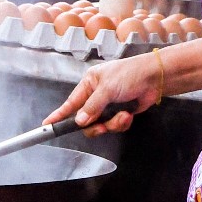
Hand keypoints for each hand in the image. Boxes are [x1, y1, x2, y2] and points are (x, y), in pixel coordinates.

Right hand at [45, 52, 164, 135]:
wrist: (155, 79)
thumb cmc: (130, 74)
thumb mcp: (107, 89)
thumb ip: (92, 106)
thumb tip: (79, 121)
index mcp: (89, 84)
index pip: (70, 103)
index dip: (58, 115)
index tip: (46, 125)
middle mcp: (97, 95)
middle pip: (86, 120)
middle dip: (95, 125)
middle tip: (101, 126)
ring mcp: (109, 105)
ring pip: (101, 125)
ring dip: (112, 124)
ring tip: (123, 115)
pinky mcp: (120, 113)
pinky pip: (114, 126)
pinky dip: (122, 123)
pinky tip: (129, 114)